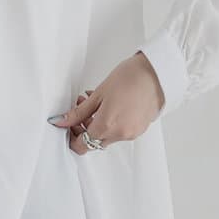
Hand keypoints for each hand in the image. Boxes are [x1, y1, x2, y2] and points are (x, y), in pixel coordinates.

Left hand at [48, 51, 164, 153]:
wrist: (157, 73)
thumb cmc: (130, 78)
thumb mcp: (98, 94)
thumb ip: (78, 112)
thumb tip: (61, 121)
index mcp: (107, 126)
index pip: (82, 146)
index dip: (72, 137)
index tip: (69, 125)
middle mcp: (120, 134)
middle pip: (94, 142)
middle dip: (83, 128)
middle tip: (80, 110)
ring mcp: (132, 133)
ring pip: (107, 136)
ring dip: (98, 124)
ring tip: (95, 103)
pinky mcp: (140, 129)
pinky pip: (120, 131)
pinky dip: (112, 123)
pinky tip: (110, 106)